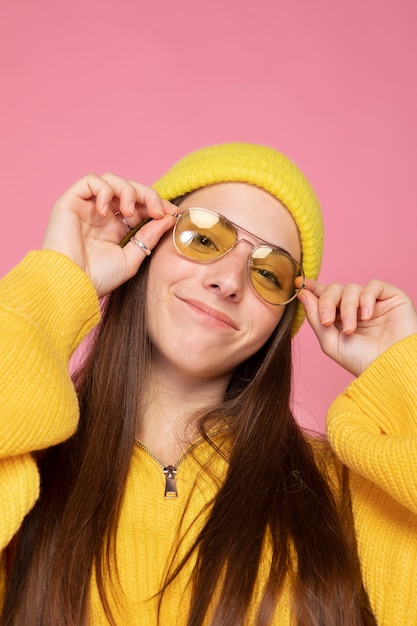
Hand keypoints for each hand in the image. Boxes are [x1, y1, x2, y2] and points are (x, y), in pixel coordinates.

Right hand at [42, 173, 176, 296]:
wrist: (70, 284)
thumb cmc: (97, 278)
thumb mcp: (131, 258)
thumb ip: (149, 237)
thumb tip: (169, 218)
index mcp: (117, 228)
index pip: (140, 206)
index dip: (157, 205)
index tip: (172, 214)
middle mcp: (102, 215)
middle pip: (130, 189)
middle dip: (148, 196)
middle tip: (157, 211)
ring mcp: (87, 207)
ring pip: (112, 180)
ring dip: (128, 191)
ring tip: (130, 213)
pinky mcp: (70, 201)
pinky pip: (90, 181)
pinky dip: (104, 190)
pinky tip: (106, 211)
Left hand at [297, 279, 416, 375]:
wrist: (390, 367)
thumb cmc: (362, 360)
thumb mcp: (330, 342)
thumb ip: (315, 317)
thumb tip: (302, 293)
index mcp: (340, 317)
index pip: (325, 296)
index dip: (313, 288)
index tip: (300, 284)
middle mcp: (355, 307)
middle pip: (335, 289)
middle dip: (327, 303)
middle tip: (327, 321)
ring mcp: (373, 302)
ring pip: (352, 288)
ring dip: (347, 308)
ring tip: (351, 329)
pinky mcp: (390, 297)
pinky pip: (373, 285)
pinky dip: (366, 299)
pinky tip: (366, 316)